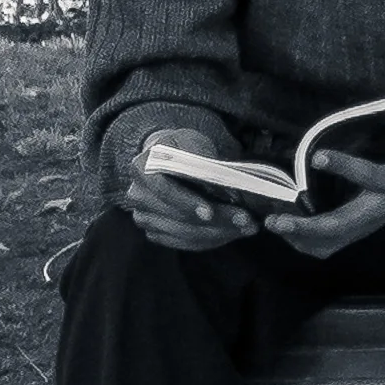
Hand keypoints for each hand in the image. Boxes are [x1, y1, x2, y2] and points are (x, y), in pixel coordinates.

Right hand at [123, 127, 261, 251]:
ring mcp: (144, 217)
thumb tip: (223, 184)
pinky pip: (184, 243)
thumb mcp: (192, 141)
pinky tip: (233, 232)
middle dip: (215, 221)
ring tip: (247, 226)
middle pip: (177, 216)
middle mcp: (137, 195)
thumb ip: (202, 159)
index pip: (163, 189)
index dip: (186, 202)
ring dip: (219, 233)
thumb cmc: (183, 148)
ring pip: (184, 233)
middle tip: (246, 220)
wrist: (169, 158)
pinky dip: (211, 240)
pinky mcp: (155, 232)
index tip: (209, 212)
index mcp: (142, 168)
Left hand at [266, 100, 384, 256]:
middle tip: (274, 220)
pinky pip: (329, 246)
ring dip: (300, 237)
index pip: (371, 177)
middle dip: (307, 226)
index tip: (318, 157)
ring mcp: (368, 224)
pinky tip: (286, 229)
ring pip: (331, 242)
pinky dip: (305, 243)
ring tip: (273, 223)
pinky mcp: (359, 230)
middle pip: (342, 225)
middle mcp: (380, 208)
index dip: (346, 167)